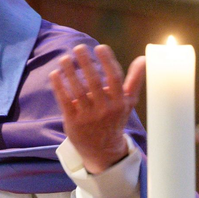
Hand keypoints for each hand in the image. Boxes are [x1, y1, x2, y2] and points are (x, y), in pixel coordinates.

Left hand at [49, 44, 143, 173]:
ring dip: (70, 72)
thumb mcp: (128, 102)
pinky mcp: (73, 121)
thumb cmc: (115, 119)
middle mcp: (105, 109)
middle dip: (86, 63)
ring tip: (65, 58)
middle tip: (79, 47)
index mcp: (120, 102)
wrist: (103, 150)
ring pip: (78, 90)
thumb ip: (134, 80)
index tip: (100, 47)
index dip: (107, 61)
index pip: (115, 78)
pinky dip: (59, 86)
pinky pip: (65, 100)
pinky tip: (55, 73)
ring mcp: (88, 116)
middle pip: (94, 82)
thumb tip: (143, 58)